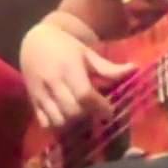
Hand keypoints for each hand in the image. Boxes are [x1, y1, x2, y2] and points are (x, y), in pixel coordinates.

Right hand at [19, 23, 134, 128]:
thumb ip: (109, 67)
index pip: (84, 94)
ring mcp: (40, 94)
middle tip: (96, 112)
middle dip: (87, 116)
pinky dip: (57, 125)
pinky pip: (44, 123)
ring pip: (58, 120)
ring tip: (82, 116)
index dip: (100, 106)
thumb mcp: (88, 54)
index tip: (110, 111)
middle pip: (72, 111)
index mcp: (69, 68)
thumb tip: (135, 69)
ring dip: (73, 124)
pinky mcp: (32, 101)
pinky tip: (67, 118)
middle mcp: (52, 82)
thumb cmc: (67, 48)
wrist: (36, 42)